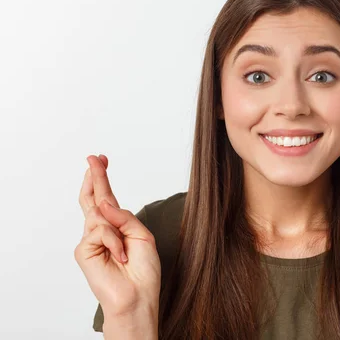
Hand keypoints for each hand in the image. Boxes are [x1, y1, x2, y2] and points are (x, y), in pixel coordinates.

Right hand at [74, 155, 160, 317]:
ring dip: (117, 228)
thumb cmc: (143, 270)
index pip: (106, 198)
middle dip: (95, 177)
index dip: (102, 178)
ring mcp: (90, 240)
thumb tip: (103, 203)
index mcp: (117, 225)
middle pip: (93, 198)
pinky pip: (100, 231)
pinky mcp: (84, 250)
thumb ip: (124, 216)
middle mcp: (101, 230)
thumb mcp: (142, 235)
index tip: (100, 160)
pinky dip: (114, 241)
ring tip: (125, 251)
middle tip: (94, 158)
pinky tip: (120, 257)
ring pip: (99, 213)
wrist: (138, 295)